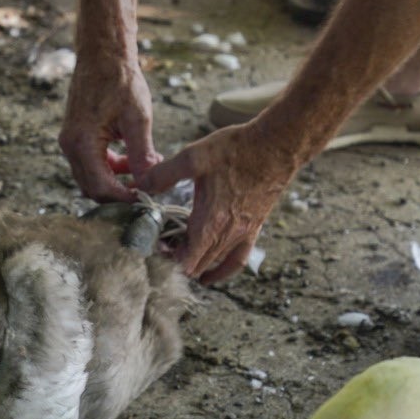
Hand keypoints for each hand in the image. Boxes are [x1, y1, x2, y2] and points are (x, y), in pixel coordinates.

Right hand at [58, 52, 161, 201]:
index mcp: (82, 141)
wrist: (102, 55)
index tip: (147, 196)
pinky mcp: (75, 137)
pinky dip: (109, 168)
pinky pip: (89, 164)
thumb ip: (141, 153)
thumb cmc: (120, 80)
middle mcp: (70, 145)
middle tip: (147, 187)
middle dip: (119, 192)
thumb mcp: (137, 117)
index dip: (124, 197)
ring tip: (143, 169)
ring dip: (115, 180)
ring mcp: (69, 141)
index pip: (100, 186)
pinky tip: (130, 158)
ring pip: (90, 177)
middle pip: (91, 188)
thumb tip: (149, 182)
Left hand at [138, 122, 295, 283]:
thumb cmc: (237, 151)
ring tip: (181, 258)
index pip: (187, 260)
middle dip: (178, 261)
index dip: (169, 260)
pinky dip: (224, 270)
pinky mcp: (255, 227)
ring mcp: (244, 233)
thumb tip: (142, 184)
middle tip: (163, 246)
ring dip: (198, 264)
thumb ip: (164, 174)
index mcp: (211, 221)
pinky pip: (238, 259)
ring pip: (217, 263)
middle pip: (199, 264)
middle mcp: (228, 233)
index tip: (156, 248)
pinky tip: (215, 271)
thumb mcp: (193, 157)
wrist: (277, 146)